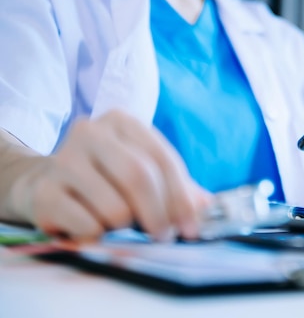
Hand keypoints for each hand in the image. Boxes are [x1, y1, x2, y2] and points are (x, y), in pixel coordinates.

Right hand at [6, 110, 208, 240]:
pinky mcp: (42, 192)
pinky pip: (88, 226)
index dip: (182, 198)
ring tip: (115, 223)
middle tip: (162, 236)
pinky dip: (97, 236)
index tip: (191, 229)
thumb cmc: (104, 179)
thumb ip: (177, 187)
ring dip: (124, 227)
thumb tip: (207, 207)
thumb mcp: (141, 172)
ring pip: (115, 208)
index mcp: (122, 122)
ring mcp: (62, 160)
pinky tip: (88, 226)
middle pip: (139, 177)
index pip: (163, 159)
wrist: (40, 183)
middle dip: (158, 215)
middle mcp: (90, 132)